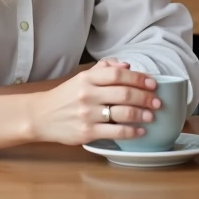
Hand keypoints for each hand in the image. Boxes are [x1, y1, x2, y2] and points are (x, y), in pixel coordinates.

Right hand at [26, 59, 160, 144]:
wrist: (41, 116)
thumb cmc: (65, 96)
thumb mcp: (82, 78)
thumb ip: (104, 69)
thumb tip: (128, 66)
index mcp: (87, 78)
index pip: (119, 74)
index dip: (139, 78)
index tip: (153, 83)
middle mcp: (88, 95)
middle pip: (124, 94)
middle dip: (146, 98)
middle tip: (157, 102)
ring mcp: (87, 114)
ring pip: (122, 113)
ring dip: (142, 115)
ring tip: (152, 116)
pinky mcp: (86, 133)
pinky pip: (115, 132)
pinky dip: (132, 132)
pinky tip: (140, 131)